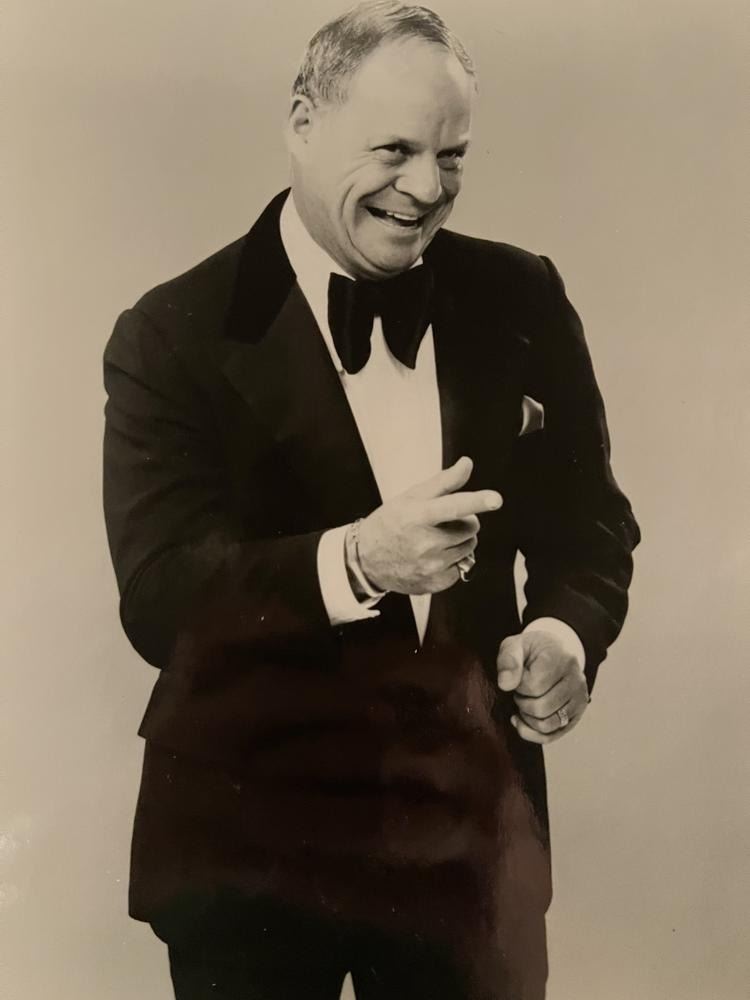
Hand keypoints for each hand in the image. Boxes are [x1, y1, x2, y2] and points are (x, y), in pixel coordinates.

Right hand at [357, 456, 501, 594]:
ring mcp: (431, 566)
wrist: (367, 560)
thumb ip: (444, 481)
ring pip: (469, 546)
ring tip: (435, 539)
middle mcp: (426, 544)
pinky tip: (433, 556)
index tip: (496, 499)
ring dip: (460, 541)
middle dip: (464, 521)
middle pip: (471, 527)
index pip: (454, 507)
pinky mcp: (437, 583)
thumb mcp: (412, 497)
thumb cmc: (390, 523)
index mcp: (419, 517)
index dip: (477, 502)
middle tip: (441, 522)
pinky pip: (462, 566)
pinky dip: (453, 560)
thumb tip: (467, 464)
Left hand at [496, 627, 588, 743]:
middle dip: (521, 702)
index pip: (533, 686)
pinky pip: (552, 735)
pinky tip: (522, 720)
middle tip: (519, 691)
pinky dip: (531, 732)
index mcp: (561, 659)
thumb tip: (505, 684)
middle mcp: (576, 680)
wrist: (555, 651)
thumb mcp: (516, 645)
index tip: (518, 676)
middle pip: (540, 708)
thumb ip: (508, 660)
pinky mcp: (577, 715)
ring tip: (524, 702)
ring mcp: (579, 699)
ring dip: (527, 718)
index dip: (518, 685)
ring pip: (546, 725)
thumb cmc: (532, 650)